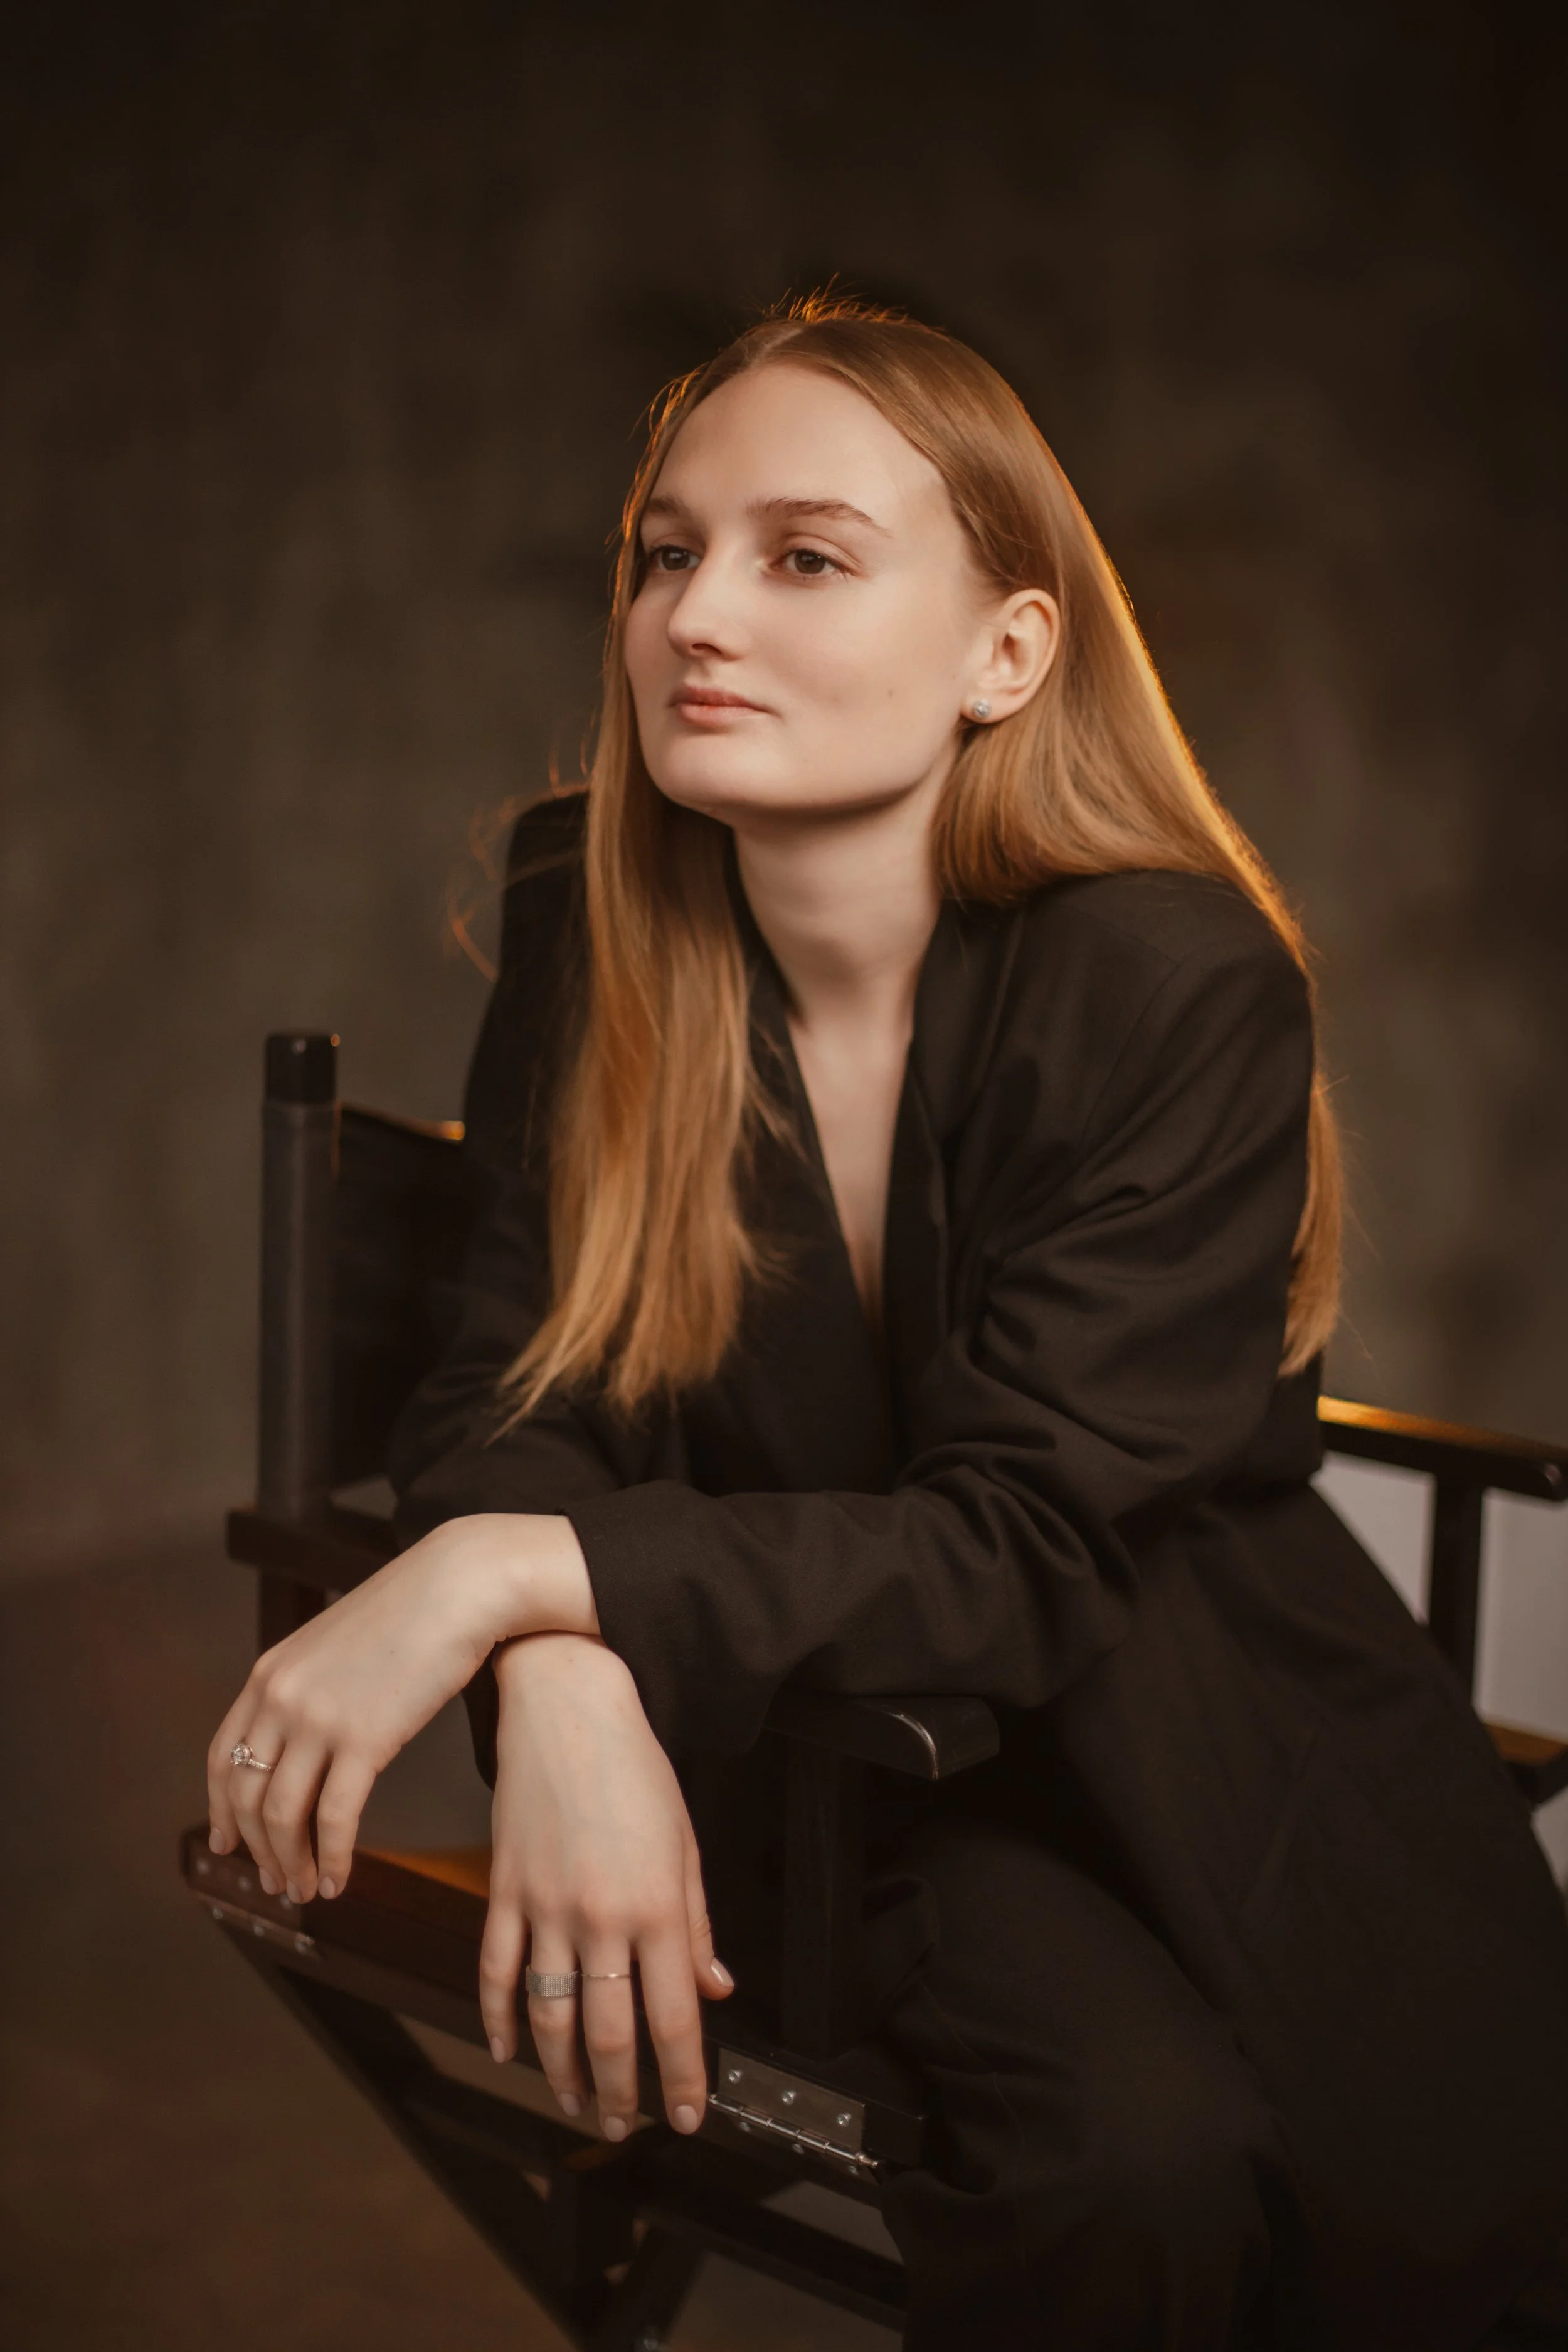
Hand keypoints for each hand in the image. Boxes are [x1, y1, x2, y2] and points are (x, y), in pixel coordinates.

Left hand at [206, 1513, 593, 1903]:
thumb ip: (309, 1688)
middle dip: (258, 1849)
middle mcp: (281, 1698)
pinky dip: (332, 1858)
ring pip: (282, 1815)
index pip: (224, 1757)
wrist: (459, 1586)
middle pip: (246, 1795)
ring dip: (291, 1863)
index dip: (219, 1810)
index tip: (227, 1844)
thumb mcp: (336, 1645)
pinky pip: (335, 1818)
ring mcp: (319, 1719)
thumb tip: (305, 1739)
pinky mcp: (364, 1739)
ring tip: (307, 1890)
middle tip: (278, 1882)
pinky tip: (339, 1879)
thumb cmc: (412, 1613)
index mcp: (270, 1674)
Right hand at [479, 1633, 733, 2139]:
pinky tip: (509, 2050)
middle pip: (609, 2032)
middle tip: (628, 2126)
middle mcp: (601, 1916)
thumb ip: (698, 1925)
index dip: (681, 2079)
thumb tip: (715, 1988)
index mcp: (657, 1906)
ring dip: (563, 2072)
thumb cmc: (634, 1767)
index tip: (687, 2116)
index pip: (673, 2017)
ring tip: (578, 2102)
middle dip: (623, 2092)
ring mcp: (546, 1906)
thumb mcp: (685, 1843)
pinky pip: (498, 1971)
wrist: (567, 1708)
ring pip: (550, 2016)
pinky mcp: (505, 1890)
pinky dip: (500, 2019)